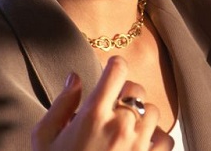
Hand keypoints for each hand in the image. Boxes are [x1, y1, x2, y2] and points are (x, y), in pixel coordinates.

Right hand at [32, 56, 172, 150]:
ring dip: (141, 118)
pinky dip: (156, 140)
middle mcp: (120, 125)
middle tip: (111, 110)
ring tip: (124, 132)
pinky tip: (139, 147)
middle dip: (125, 95)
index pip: (117, 69)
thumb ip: (61, 104)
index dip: (114, 66)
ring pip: (153, 111)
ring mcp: (139, 144)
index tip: (111, 71)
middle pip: (136, 88)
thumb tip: (76, 77)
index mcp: (93, 115)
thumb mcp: (44, 139)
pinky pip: (166, 138)